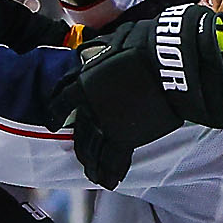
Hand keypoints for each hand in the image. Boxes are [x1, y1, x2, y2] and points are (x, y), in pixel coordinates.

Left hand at [47, 3, 222, 188]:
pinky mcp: (126, 138)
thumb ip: (101, 51)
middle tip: (81, 155)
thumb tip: (94, 50)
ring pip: (93, 150)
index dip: (55, 112)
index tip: (53, 121)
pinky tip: (109, 181)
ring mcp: (107, 125)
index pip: (62, 100)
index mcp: (84, 82)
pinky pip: (114, 161)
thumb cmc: (146, 46)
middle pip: (79, 132)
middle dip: (79, 146)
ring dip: (91, 163)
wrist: (168, 65)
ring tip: (92, 173)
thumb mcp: (115, 41)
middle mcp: (90, 108)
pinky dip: (111, 172)